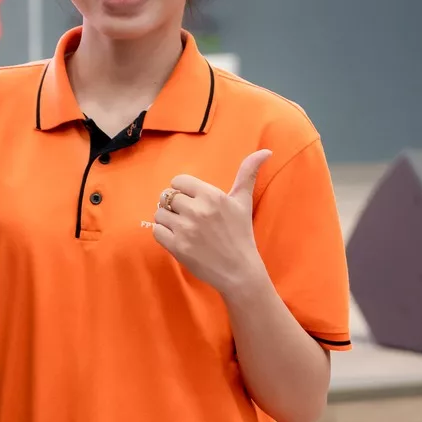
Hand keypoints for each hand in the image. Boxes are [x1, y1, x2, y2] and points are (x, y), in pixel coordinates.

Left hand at [144, 151, 273, 298]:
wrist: (239, 271)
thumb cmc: (240, 234)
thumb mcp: (243, 202)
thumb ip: (247, 174)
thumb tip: (265, 150)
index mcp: (212, 196)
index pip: (178, 181)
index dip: (182, 190)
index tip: (192, 201)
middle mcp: (197, 210)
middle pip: (167, 197)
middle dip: (175, 206)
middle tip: (188, 217)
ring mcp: (185, 229)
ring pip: (159, 213)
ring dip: (167, 219)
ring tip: (182, 227)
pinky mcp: (177, 247)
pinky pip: (156, 231)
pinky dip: (163, 234)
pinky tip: (178, 238)